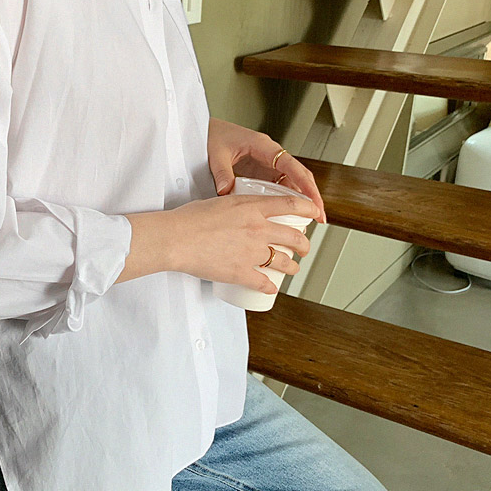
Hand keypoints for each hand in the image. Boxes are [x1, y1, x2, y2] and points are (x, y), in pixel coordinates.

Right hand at [121, 136, 321, 303]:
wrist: (175, 238)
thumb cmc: (190, 218)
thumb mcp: (220, 201)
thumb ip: (236, 206)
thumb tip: (241, 212)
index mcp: (252, 207)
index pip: (290, 205)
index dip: (308, 209)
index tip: (314, 213)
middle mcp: (257, 229)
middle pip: (294, 238)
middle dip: (304, 245)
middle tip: (304, 247)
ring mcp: (251, 252)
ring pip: (284, 262)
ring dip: (293, 268)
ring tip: (293, 269)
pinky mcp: (241, 272)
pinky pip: (263, 282)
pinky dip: (269, 287)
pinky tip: (271, 288)